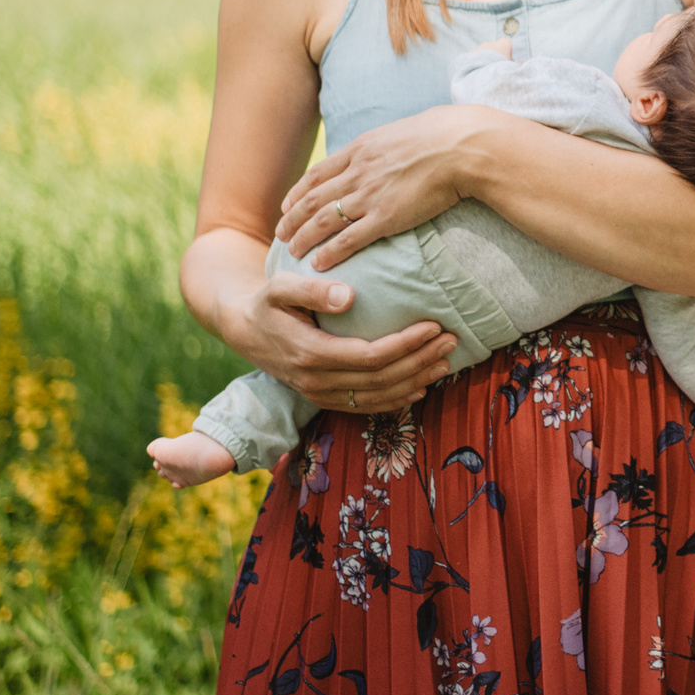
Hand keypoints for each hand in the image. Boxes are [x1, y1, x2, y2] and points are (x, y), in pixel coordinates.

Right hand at [227, 269, 456, 414]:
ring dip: (415, 382)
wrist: (244, 330)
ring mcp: (319, 394)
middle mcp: (316, 381)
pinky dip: (395, 400)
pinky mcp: (323, 399)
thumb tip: (349, 297)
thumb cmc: (267, 302)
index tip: (433, 326)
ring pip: (377, 397)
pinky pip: (365, 406)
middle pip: (380, 379)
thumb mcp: (280, 287)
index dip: (406, 344)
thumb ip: (311, 290)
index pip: (370, 356)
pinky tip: (420, 388)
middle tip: (451, 340)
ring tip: (445, 362)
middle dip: (420, 361)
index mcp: (310, 354)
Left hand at [278, 104, 487, 267]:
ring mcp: (369, 195)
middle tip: (281, 234)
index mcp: (361, 149)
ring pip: (322, 221)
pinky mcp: (386, 217)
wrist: (462, 146)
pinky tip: (318, 263)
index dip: (298, 192)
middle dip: (292, 218)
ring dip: (303, 238)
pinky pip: (349, 239)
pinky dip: (330, 252)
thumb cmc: (444, 135)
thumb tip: (388, 148)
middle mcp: (357, 172)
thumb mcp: (403, 131)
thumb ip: (387, 145)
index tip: (288, 205)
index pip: (318, 174)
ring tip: (291, 252)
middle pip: (312, 199)